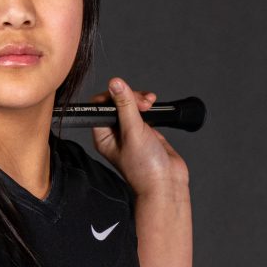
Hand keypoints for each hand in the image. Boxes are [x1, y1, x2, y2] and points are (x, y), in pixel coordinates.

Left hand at [89, 76, 187, 197]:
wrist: (167, 183)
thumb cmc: (145, 168)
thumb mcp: (133, 131)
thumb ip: (125, 105)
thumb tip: (115, 83)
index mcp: (104, 135)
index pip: (100, 106)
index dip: (113, 96)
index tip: (126, 95)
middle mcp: (115, 132)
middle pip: (116, 102)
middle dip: (130, 97)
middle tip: (143, 104)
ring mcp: (130, 131)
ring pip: (130, 104)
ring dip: (140, 99)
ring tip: (150, 105)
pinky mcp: (145, 130)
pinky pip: (143, 111)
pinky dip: (149, 107)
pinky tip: (154, 109)